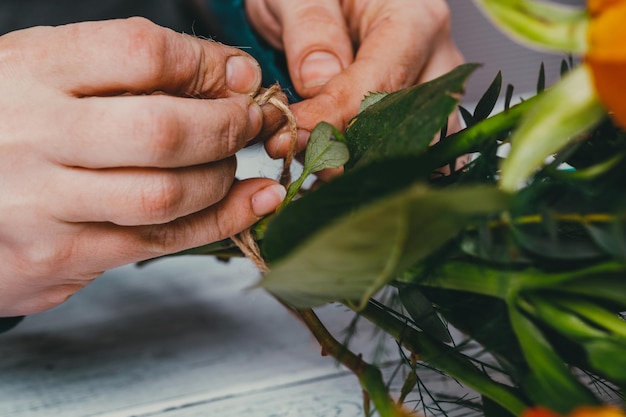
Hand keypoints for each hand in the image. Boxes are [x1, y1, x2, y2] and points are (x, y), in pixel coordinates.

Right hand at [0, 18, 285, 315]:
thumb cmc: (6, 125)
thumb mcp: (44, 74)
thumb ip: (126, 71)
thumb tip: (231, 73)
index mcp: (28, 69)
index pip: (139, 52)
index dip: (205, 63)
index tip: (236, 74)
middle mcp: (32, 135)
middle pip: (163, 130)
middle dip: (228, 126)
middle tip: (250, 123)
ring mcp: (41, 203)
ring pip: (166, 195)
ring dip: (222, 179)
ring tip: (232, 165)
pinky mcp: (59, 256)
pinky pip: (159, 243)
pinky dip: (218, 221)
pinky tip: (246, 203)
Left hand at [246, 0, 463, 165]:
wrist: (322, 1)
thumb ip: (310, 26)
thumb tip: (318, 80)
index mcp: (415, 19)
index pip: (382, 83)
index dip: (336, 116)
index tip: (292, 134)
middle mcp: (437, 60)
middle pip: (411, 125)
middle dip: (356, 153)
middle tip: (306, 165)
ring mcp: (433, 94)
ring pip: (419, 148)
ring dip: (368, 170)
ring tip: (319, 176)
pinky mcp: (419, 118)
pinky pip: (410, 156)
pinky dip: (377, 174)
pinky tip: (340, 185)